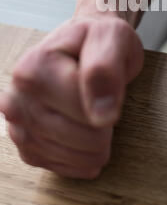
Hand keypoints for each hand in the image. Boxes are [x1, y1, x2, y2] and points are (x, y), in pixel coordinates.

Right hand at [0, 15, 143, 178]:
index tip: (109, 83)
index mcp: (34, 69)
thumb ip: (106, 69)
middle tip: (104, 99)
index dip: (109, 101)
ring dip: (97, 142)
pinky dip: (84, 157)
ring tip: (99, 116)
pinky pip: (64, 166)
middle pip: (82, 136)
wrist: (82, 44)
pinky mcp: (27, 146)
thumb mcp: (112, 38)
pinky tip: (90, 137)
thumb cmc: (96, 39)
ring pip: (75, 155)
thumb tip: (101, 114)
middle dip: (104, 124)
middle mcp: (17, 98)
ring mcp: (18, 125)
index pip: (86, 109)